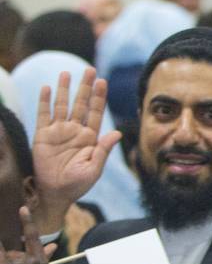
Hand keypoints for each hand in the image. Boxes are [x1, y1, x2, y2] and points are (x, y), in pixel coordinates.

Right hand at [33, 69, 120, 232]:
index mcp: (90, 138)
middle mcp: (75, 131)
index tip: (103, 81)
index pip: (96, 112)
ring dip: (65, 89)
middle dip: (86, 87)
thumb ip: (104, 150)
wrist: (55, 193)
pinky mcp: (43, 136)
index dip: (100, 97)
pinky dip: (45, 101)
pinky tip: (48, 88)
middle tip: (90, 69)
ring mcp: (59, 131)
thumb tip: (118, 133)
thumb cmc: (78, 184)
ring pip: (62, 105)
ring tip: (67, 73)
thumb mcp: (94, 169)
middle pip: (81, 104)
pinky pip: (44, 115)